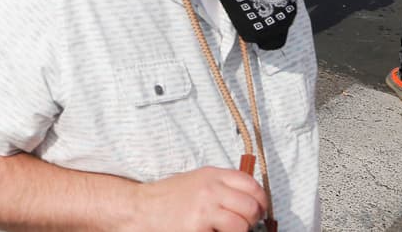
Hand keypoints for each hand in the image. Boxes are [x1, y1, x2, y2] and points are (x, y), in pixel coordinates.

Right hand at [134, 167, 267, 231]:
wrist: (140, 209)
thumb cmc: (168, 198)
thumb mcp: (196, 181)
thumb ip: (221, 186)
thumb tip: (250, 201)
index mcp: (212, 175)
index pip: (252, 185)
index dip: (260, 201)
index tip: (258, 211)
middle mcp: (211, 189)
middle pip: (252, 206)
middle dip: (252, 219)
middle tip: (242, 225)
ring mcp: (205, 209)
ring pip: (242, 225)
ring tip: (224, 231)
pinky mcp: (198, 228)